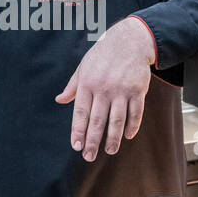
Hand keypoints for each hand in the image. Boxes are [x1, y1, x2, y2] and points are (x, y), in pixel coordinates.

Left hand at [55, 16, 154, 160]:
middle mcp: (104, 88)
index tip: (76, 146)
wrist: (130, 40)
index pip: (81, 113)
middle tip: (89, 156)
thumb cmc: (103, 54)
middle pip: (97, 120)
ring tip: (110, 151)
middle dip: (93, 141)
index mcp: (87, 84)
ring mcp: (122, 90)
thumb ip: (73, 86)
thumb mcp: (83, 67)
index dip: (78, 131)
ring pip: (117, 120)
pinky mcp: (138, 90)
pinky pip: (136, 112)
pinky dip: (132, 125)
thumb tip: (59, 100)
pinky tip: (128, 136)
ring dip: (113, 138)